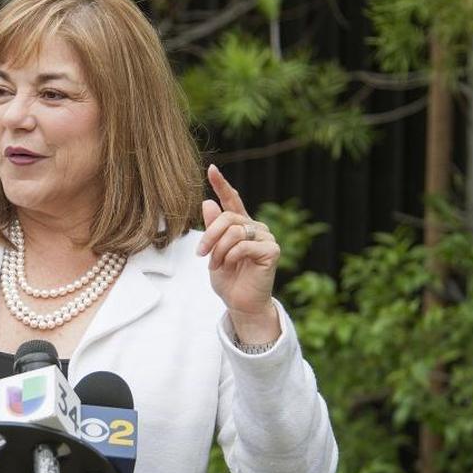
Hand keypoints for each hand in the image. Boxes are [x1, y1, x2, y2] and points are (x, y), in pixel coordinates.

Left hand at [198, 164, 280, 339]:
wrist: (240, 303)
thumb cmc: (228, 279)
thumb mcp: (213, 251)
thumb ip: (213, 228)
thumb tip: (208, 202)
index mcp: (241, 225)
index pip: (232, 200)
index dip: (222, 184)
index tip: (211, 169)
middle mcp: (255, 227)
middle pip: (227, 217)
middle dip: (209, 235)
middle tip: (201, 254)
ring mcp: (266, 237)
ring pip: (234, 231)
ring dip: (218, 249)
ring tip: (215, 264)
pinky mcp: (272, 250)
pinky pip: (243, 245)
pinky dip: (230, 256)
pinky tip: (229, 265)